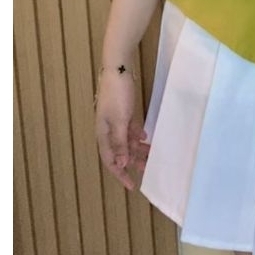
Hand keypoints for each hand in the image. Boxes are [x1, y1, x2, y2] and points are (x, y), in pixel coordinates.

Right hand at [94, 67, 149, 190]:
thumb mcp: (120, 120)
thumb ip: (120, 143)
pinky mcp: (123, 111)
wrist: (118, 69)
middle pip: (120, 152)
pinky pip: (129, 129)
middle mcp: (108, 130)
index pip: (111, 161)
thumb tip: (120, 164)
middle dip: (132, 162)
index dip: (120, 174)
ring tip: (151, 154)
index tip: (132, 185)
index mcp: (103, 134)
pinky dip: (137, 134)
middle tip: (147, 169)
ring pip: (126, 141)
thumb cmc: (117, 96)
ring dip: (137, 148)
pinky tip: (146, 137)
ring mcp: (115, 120)